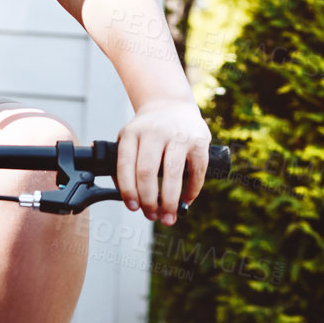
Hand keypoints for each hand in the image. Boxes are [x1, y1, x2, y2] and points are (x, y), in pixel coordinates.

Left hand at [115, 98, 210, 226]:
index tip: (133, 207)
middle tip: (151, 216)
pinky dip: (192, 191)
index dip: (128, 191)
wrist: (171, 104)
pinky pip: (196, 171)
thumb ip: (124, 163)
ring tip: (168, 217)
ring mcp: (178, 134)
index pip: (125, 165)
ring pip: (172, 173)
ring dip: (169, 201)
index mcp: (132, 133)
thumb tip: (130, 199)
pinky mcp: (199, 140)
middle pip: (147, 172)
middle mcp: (154, 132)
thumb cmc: (148, 130)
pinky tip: (186, 201)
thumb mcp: (129, 138)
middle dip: (148, 201)